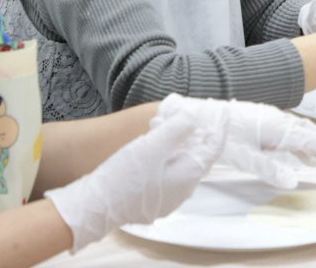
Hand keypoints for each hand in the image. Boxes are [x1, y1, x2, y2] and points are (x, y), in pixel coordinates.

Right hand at [46, 114, 222, 250]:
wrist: (95, 206)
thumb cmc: (125, 175)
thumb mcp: (153, 145)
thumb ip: (178, 129)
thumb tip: (195, 119)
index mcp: (188, 176)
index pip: (213, 148)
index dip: (218, 127)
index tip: (220, 110)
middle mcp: (184, 191)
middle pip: (198, 156)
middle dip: (197, 135)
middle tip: (191, 116)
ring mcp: (169, 199)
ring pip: (182, 166)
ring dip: (180, 146)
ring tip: (169, 128)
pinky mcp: (154, 202)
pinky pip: (169, 176)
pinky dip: (168, 159)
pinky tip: (155, 149)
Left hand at [153, 94, 315, 188]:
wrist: (200, 117)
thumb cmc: (219, 136)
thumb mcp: (242, 155)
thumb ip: (269, 167)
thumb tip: (294, 182)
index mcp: (278, 127)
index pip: (314, 142)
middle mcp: (280, 121)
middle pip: (315, 136)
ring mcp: (274, 122)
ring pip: (305, 136)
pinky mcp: (265, 126)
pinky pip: (292, 137)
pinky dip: (305, 148)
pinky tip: (308, 161)